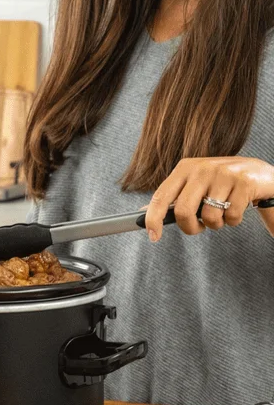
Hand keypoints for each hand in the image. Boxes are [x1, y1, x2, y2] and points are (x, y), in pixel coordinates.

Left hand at [145, 157, 273, 241]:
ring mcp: (223, 174)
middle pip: (184, 211)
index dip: (153, 218)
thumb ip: (173, 197)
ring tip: (222, 213)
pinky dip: (233, 221)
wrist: (260, 173)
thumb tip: (143, 212)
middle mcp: (201, 168)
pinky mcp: (244, 182)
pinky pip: (231, 217)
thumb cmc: (222, 183)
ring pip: (209, 217)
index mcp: (185, 168)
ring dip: (216, 224)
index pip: (161, 196)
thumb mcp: (195, 185)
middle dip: (190, 227)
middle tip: (199, 228)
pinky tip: (237, 208)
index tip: (153, 236)